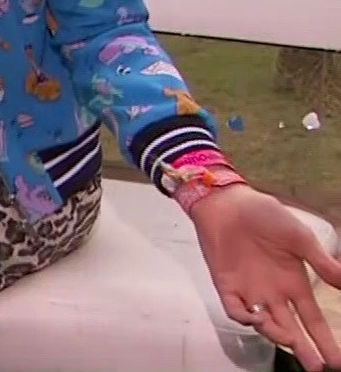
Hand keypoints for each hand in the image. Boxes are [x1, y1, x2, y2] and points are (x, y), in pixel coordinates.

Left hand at [192, 184, 340, 369]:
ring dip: (276, 334)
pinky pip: (234, 309)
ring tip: (290, 340)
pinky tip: (255, 317)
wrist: (228, 201)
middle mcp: (274, 293)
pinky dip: (244, 317)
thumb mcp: (300, 238)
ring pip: (265, 324)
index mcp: (295, 284)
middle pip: (291, 330)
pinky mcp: (226, 285)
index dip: (324, 340)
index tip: (337, 361)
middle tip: (316, 367)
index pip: (313, 320)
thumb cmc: (265, 216)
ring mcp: (249, 290)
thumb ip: (322, 263)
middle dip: (304, 350)